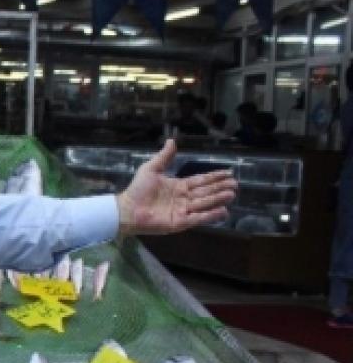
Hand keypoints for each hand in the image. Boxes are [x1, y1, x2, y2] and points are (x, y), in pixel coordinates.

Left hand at [116, 139, 236, 235]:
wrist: (127, 208)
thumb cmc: (138, 189)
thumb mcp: (151, 169)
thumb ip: (163, 156)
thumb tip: (171, 140)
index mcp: (178, 186)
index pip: (200, 180)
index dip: (214, 177)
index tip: (229, 173)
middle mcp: (183, 199)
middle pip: (206, 192)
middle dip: (220, 188)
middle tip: (235, 184)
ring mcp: (183, 211)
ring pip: (204, 203)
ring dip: (218, 199)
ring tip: (232, 194)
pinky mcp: (180, 222)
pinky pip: (198, 218)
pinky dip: (210, 215)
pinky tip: (223, 211)